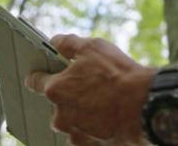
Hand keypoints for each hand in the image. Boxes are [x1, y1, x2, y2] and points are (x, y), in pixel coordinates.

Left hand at [25, 34, 155, 145]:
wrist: (143, 104)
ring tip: (101, 100)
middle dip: (68, 94)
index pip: (35, 81)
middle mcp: (60, 114)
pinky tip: (105, 115)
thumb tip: (55, 42)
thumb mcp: (92, 47)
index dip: (38, 75)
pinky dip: (92, 126)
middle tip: (88, 84)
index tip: (40, 73)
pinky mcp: (89, 144)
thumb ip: (68, 43)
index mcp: (55, 89)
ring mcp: (74, 131)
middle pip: (56, 102)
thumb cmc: (117, 75)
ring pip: (70, 119)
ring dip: (80, 111)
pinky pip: (84, 133)